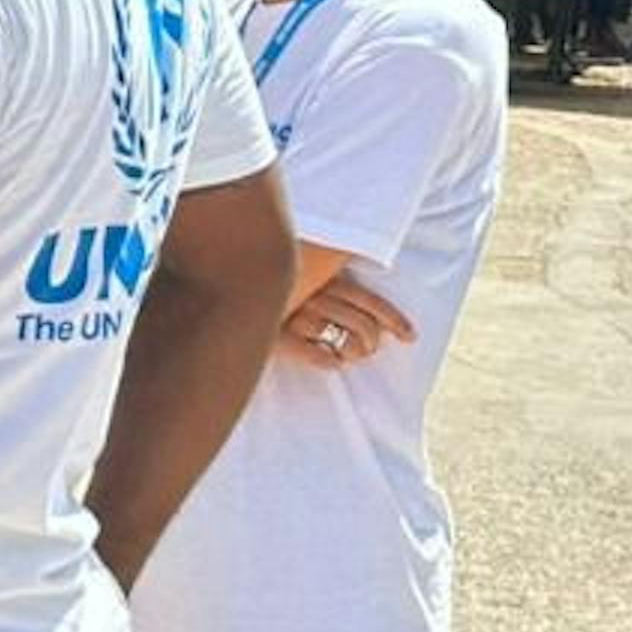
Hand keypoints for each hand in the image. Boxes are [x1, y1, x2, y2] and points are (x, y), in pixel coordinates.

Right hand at [284, 269, 412, 365]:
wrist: (222, 300)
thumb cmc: (276, 287)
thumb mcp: (302, 269)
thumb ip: (330, 278)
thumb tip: (368, 306)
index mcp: (324, 277)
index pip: (371, 301)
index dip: (395, 321)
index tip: (409, 336)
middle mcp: (314, 295)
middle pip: (364, 326)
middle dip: (373, 343)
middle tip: (369, 349)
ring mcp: (297, 318)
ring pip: (346, 343)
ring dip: (355, 354)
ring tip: (349, 356)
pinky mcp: (280, 339)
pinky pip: (320, 358)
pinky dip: (332, 363)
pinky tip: (332, 361)